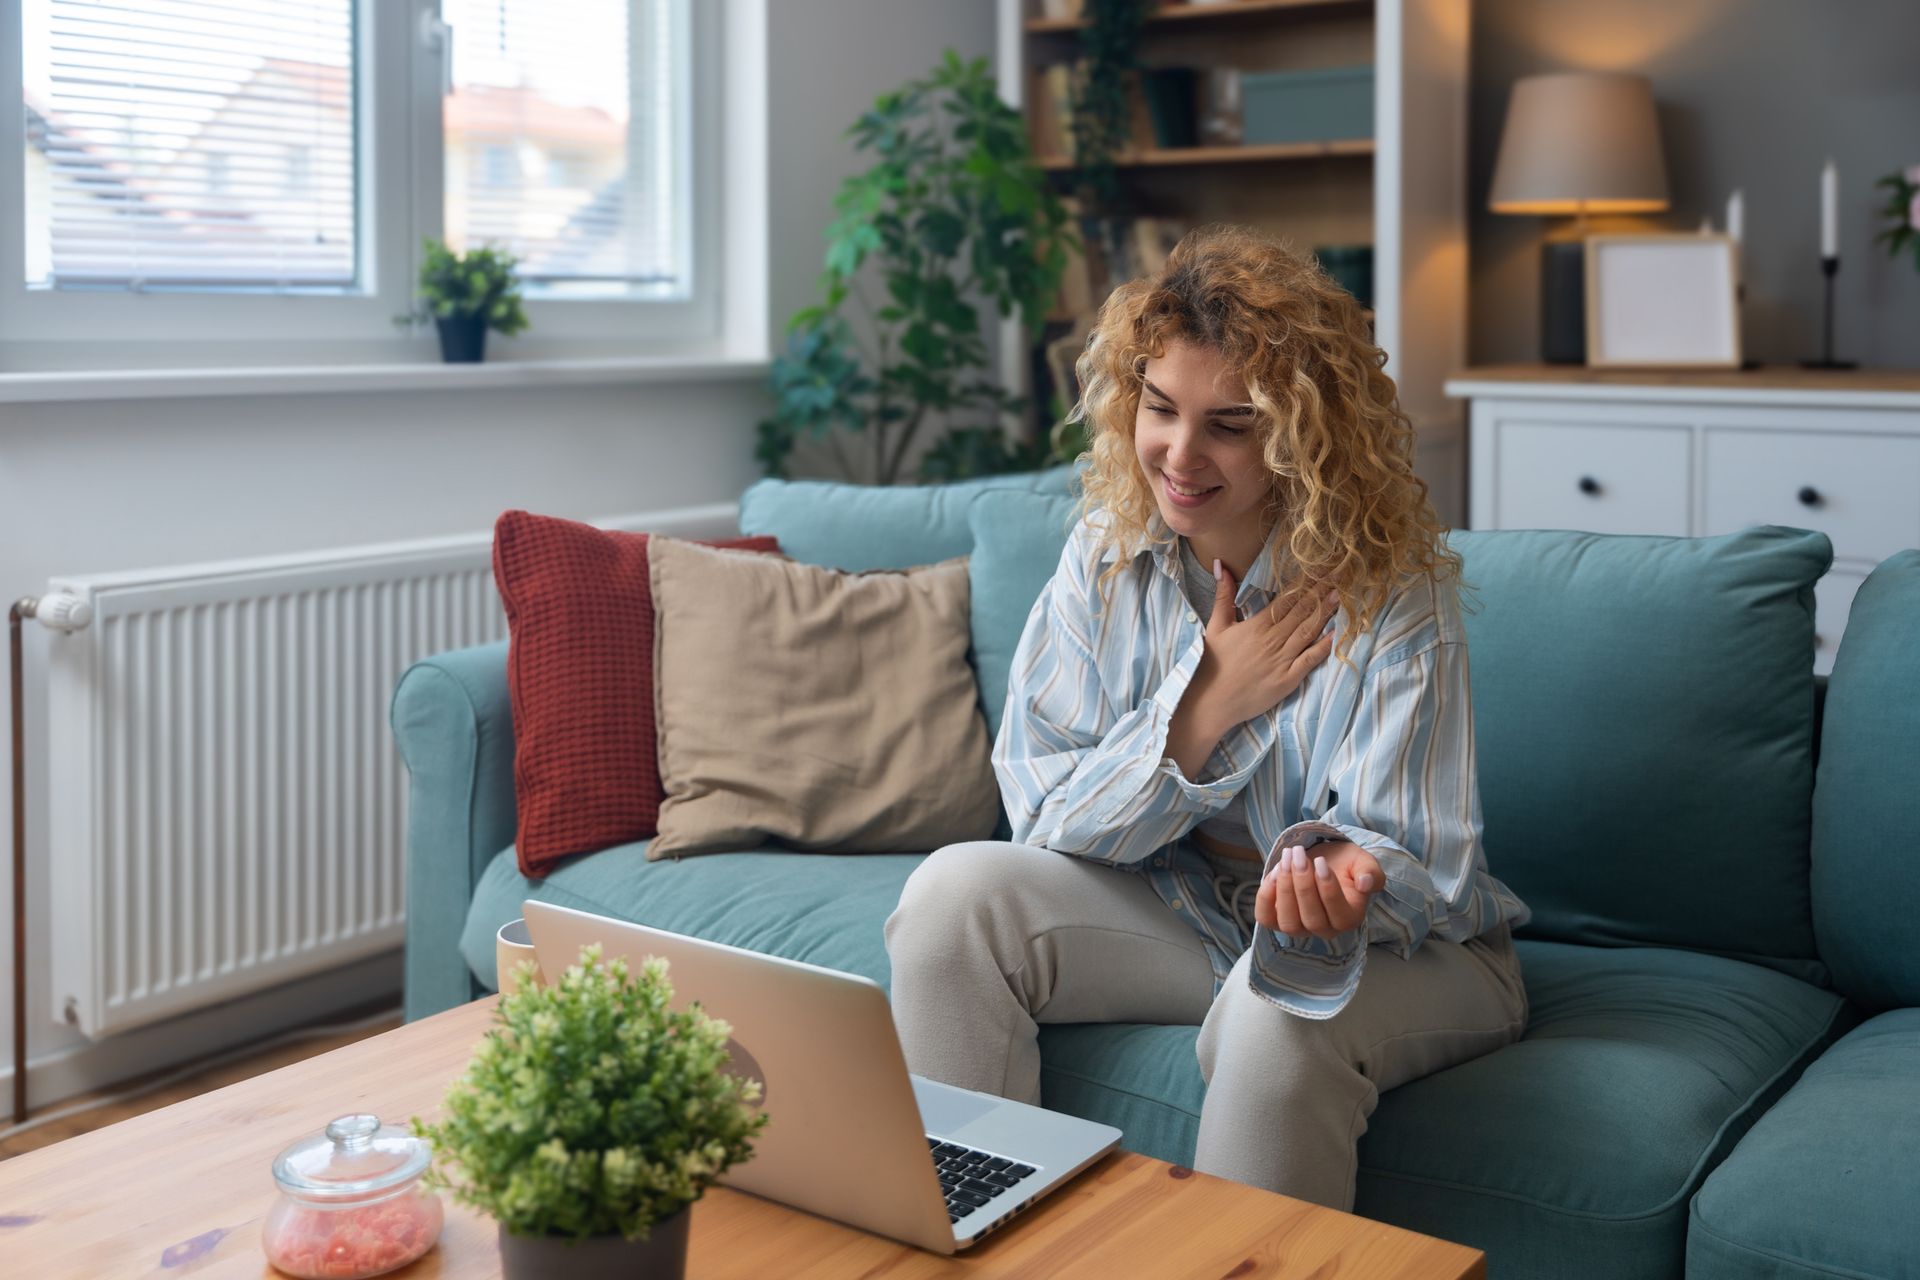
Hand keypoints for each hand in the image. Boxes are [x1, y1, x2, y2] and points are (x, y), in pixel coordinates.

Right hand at [1187, 561, 1336, 733]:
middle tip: (1337, 578)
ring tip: (1340, 597)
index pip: (1286, 600)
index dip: (1304, 585)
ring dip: (1325, 614)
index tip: (1319, 571)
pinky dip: (1324, 646)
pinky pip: (1310, 660)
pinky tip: (1337, 634)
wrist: (1211, 701)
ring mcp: (1282, 660)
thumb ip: (1223, 595)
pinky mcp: (1288, 680)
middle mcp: (1273, 640)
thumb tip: (1220, 565)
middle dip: (1320, 594)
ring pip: (1308, 632)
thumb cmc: (1211, 664)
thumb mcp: (1215, 626)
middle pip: (1301, 612)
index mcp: (1257, 625)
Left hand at [1255, 841, 1382, 942]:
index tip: (1321, 861)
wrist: (1322, 860)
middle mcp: (1325, 930)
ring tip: (1286, 859)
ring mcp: (1299, 929)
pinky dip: (1265, 897)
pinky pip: (1266, 918)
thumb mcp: (1363, 862)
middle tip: (1298, 854)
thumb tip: (1366, 884)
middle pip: (1312, 919)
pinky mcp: (1277, 921)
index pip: (1337, 913)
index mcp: (1350, 919)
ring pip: (1289, 922)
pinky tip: (1274, 873)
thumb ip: (1371, 872)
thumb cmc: (1345, 864)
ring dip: (1284, 889)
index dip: (1327, 888)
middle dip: (1303, 884)